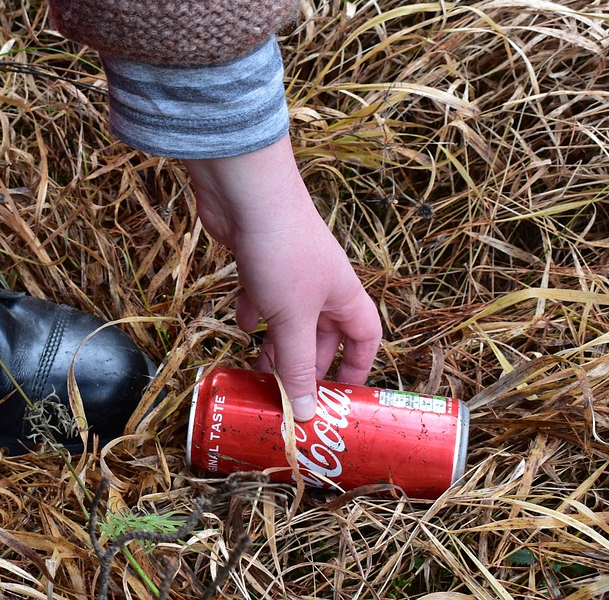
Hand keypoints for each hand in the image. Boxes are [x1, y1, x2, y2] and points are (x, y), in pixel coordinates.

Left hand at [182, 134, 381, 419]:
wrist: (247, 195)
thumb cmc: (282, 251)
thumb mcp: (293, 318)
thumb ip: (297, 365)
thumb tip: (309, 412)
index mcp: (344, 296)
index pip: (365, 337)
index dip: (358, 367)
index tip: (343, 396)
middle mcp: (321, 284)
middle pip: (323, 334)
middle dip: (306, 364)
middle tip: (290, 395)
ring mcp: (289, 272)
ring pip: (289, 318)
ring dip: (277, 346)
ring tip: (261, 373)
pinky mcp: (259, 261)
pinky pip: (262, 295)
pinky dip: (254, 313)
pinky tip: (243, 327)